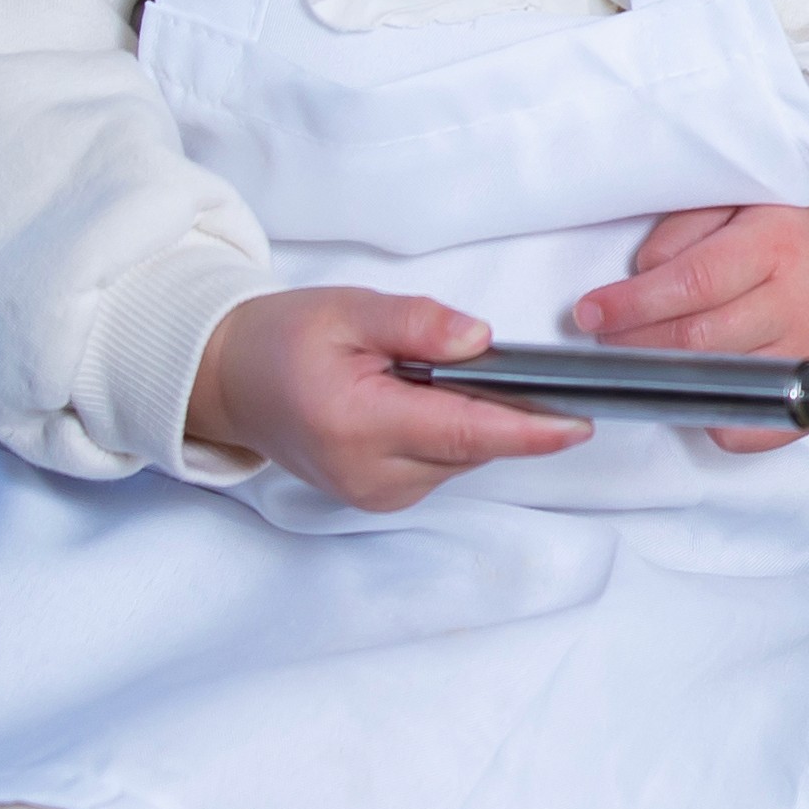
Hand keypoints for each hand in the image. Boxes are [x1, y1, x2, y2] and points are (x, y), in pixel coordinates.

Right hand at [184, 286, 585, 512]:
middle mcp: (369, 474)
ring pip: (462, 456)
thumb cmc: (282, 341)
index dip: (528, 430)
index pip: (464, 432)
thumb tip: (479, 340)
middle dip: (501, 405)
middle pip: (471, 445)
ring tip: (425, 374)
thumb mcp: (346, 310)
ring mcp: (374, 494)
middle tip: (488, 358)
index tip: (578, 424)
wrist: (230, 381)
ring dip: (469, 416)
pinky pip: (442, 464)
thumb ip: (417, 324)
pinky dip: (448, 432)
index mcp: (357, 425)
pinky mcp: (379, 498)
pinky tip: (421, 400)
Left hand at [569, 202, 808, 452]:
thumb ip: (681, 231)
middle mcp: (805, 301)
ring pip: (718, 382)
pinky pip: (749, 426)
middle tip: (605, 337)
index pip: (693, 282)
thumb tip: (642, 275)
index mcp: (780, 244)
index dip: (634, 303)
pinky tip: (696, 387)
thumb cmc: (781, 241)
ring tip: (642, 357)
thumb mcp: (734, 206)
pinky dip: (711, 414)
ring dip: (666, 377)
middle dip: (636, 342)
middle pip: (699, 339)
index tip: (591, 312)